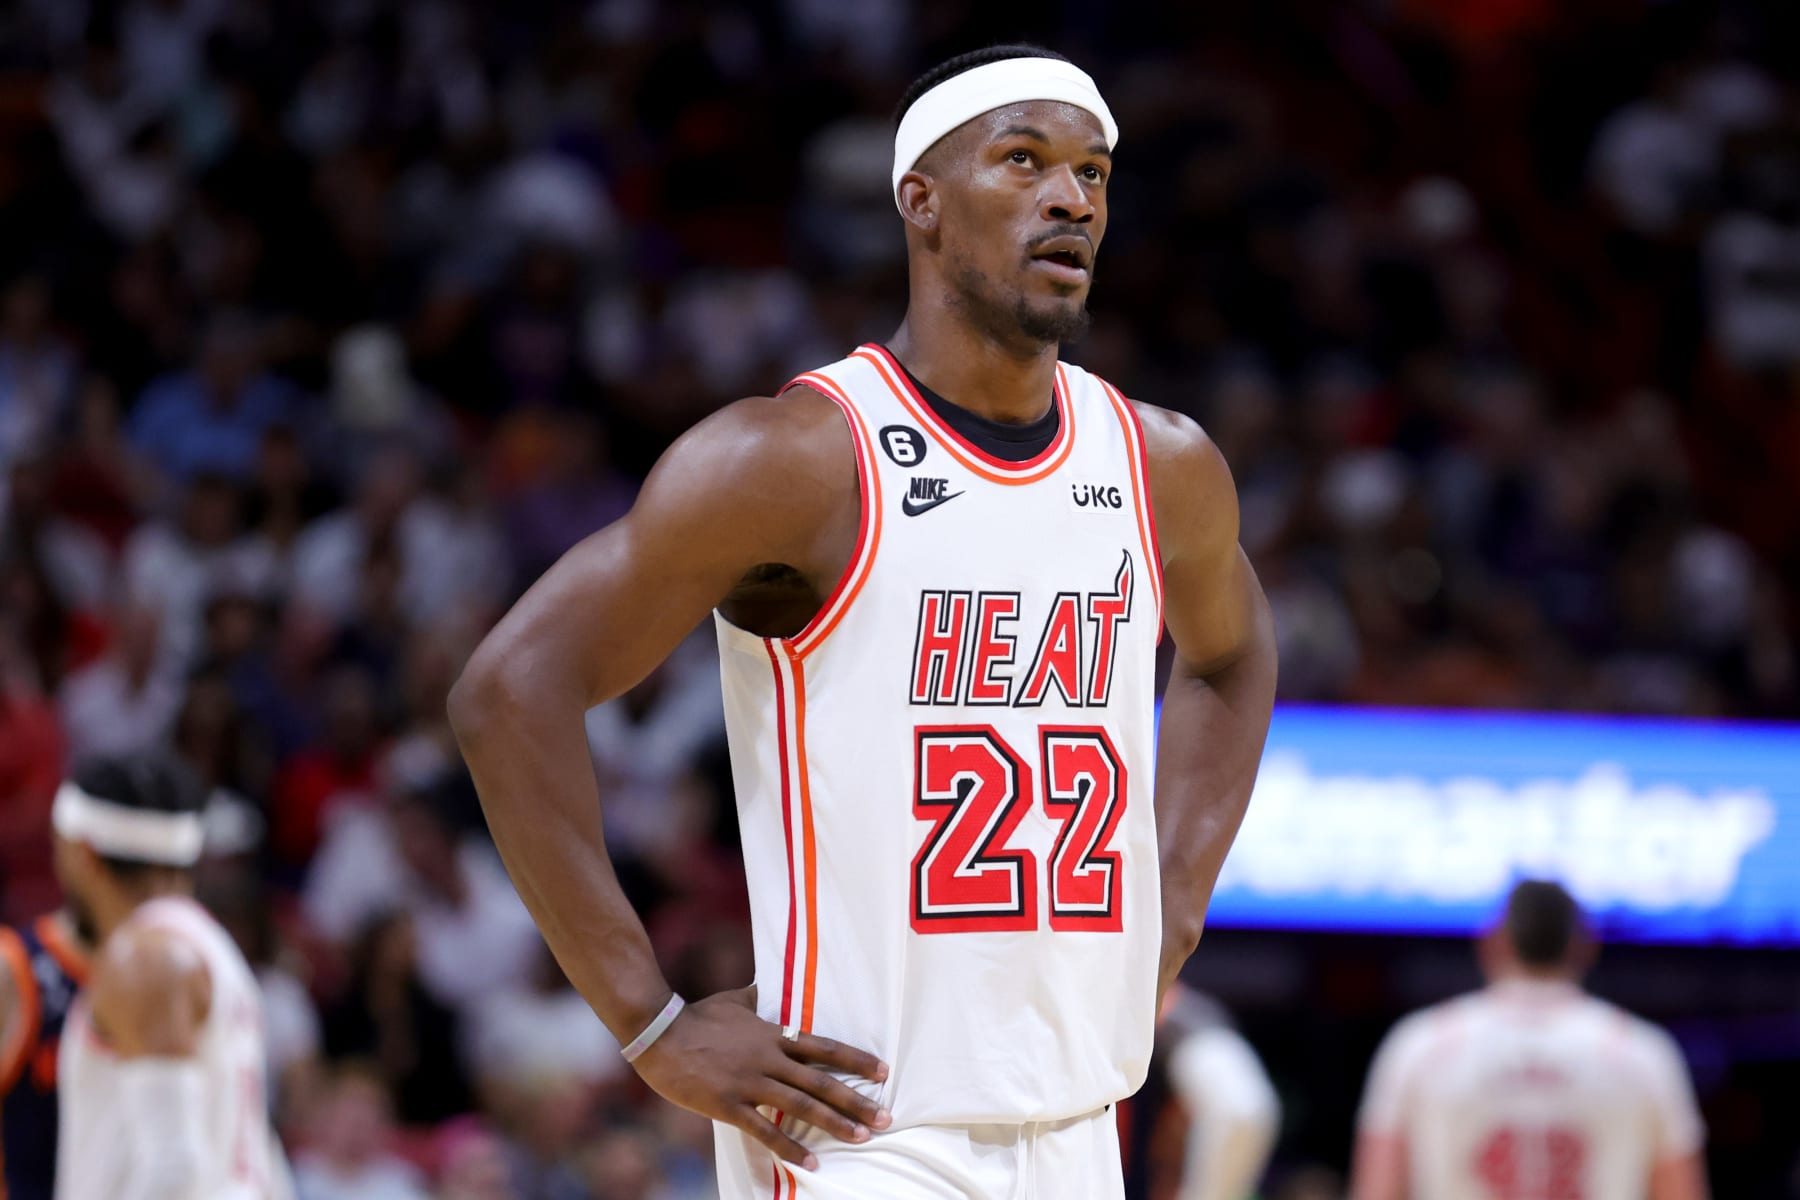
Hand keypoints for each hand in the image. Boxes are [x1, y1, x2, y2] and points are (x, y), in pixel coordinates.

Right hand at [631, 986, 891, 1169]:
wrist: (660, 1034)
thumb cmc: (696, 1015)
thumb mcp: (734, 1000)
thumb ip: (757, 997)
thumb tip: (767, 985)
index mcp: (773, 1034)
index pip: (823, 1047)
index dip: (855, 1060)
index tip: (883, 1072)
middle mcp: (769, 1059)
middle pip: (821, 1082)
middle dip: (856, 1101)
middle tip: (886, 1118)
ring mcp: (750, 1083)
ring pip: (802, 1106)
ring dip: (835, 1123)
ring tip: (862, 1138)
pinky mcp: (729, 1105)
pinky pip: (766, 1130)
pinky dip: (790, 1147)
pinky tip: (811, 1162)